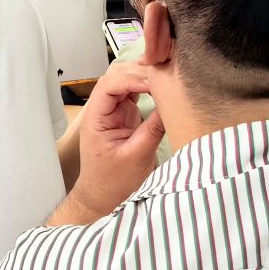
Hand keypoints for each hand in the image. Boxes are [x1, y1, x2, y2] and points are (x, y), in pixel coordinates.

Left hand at [50, 61, 162, 225]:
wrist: (103, 198)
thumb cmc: (114, 183)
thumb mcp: (137, 157)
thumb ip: (153, 129)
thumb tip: (172, 104)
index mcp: (96, 118)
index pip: (110, 85)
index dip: (133, 78)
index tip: (155, 82)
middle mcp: (102, 110)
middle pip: (117, 75)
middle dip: (140, 71)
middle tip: (164, 76)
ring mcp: (113, 110)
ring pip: (126, 79)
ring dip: (144, 76)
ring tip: (166, 78)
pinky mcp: (124, 114)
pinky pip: (135, 91)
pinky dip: (148, 85)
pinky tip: (162, 86)